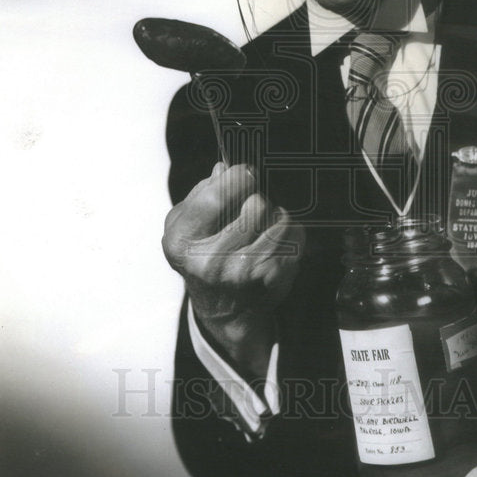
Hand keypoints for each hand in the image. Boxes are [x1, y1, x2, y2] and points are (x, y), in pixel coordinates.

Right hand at [162, 162, 303, 376]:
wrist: (222, 308)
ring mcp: (242, 274)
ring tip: (265, 224)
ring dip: (277, 216)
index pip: (215, 197)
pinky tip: (277, 241)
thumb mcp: (186, 225)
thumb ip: (202, 193)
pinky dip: (292, 234)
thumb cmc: (204, 255)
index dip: (238, 177)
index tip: (248, 172)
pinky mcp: (271, 280)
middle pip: (255, 205)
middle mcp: (209, 261)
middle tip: (253, 205)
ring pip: (280, 219)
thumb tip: (225, 168)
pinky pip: (295, 238)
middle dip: (258, 198)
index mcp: (181, 241)